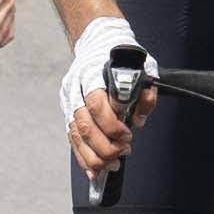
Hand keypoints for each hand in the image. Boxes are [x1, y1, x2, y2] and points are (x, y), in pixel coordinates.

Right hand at [59, 20, 145, 174]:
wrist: (97, 43)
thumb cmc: (119, 57)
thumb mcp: (143, 67)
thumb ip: (145, 92)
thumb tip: (139, 119)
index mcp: (92, 74)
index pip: (96, 103)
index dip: (111, 124)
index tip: (127, 134)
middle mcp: (76, 88)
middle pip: (84, 124)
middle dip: (104, 145)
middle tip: (123, 150)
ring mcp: (70, 101)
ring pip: (75, 135)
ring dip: (94, 155)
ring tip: (112, 163)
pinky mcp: (68, 112)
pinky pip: (72, 139)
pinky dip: (83, 157)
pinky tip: (94, 170)